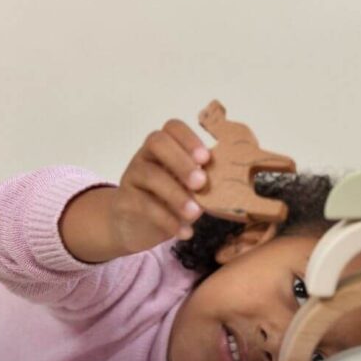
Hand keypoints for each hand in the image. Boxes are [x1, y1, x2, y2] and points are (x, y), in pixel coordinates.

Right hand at [110, 119, 211, 254]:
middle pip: (157, 142)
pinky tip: (185, 232)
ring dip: (176, 195)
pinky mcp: (125, 201)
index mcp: (165, 148)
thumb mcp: (187, 190)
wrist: (133, 225)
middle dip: (182, 161)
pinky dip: (168, 221)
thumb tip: (235, 183)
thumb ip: (203, 182)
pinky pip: (144, 206)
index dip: (189, 139)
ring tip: (195, 213)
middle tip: (201, 183)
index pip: (173, 128)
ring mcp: (133, 176)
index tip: (206, 158)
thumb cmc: (168, 202)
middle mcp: (146, 156)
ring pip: (150, 175)